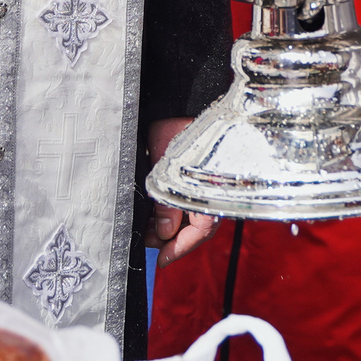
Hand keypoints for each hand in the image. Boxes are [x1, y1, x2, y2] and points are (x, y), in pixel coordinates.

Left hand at [147, 117, 216, 261]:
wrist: (180, 100)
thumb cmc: (175, 129)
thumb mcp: (165, 170)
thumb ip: (167, 205)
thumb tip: (164, 234)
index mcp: (212, 190)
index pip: (200, 231)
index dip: (180, 248)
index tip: (162, 260)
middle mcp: (213, 190)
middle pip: (195, 228)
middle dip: (171, 239)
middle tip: (148, 243)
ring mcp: (206, 184)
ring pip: (190, 217)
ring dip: (169, 227)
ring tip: (146, 231)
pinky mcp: (197, 177)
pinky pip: (189, 203)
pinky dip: (172, 213)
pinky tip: (155, 216)